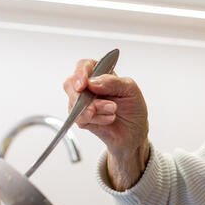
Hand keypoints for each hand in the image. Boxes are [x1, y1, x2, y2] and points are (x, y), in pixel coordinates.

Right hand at [63, 58, 149, 189]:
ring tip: (112, 113)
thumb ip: (114, 83)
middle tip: (102, 104)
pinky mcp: (82, 121)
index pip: (84, 66)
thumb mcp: (132, 92)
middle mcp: (88, 89)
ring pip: (73, 103)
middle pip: (70, 83)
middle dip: (84, 95)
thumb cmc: (134, 112)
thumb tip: (94, 82)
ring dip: (94, 110)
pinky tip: (108, 120)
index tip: (83, 82)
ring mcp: (82, 105)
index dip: (80, 71)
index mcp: (101, 76)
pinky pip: (79, 118)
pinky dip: (95, 120)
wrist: (135, 138)